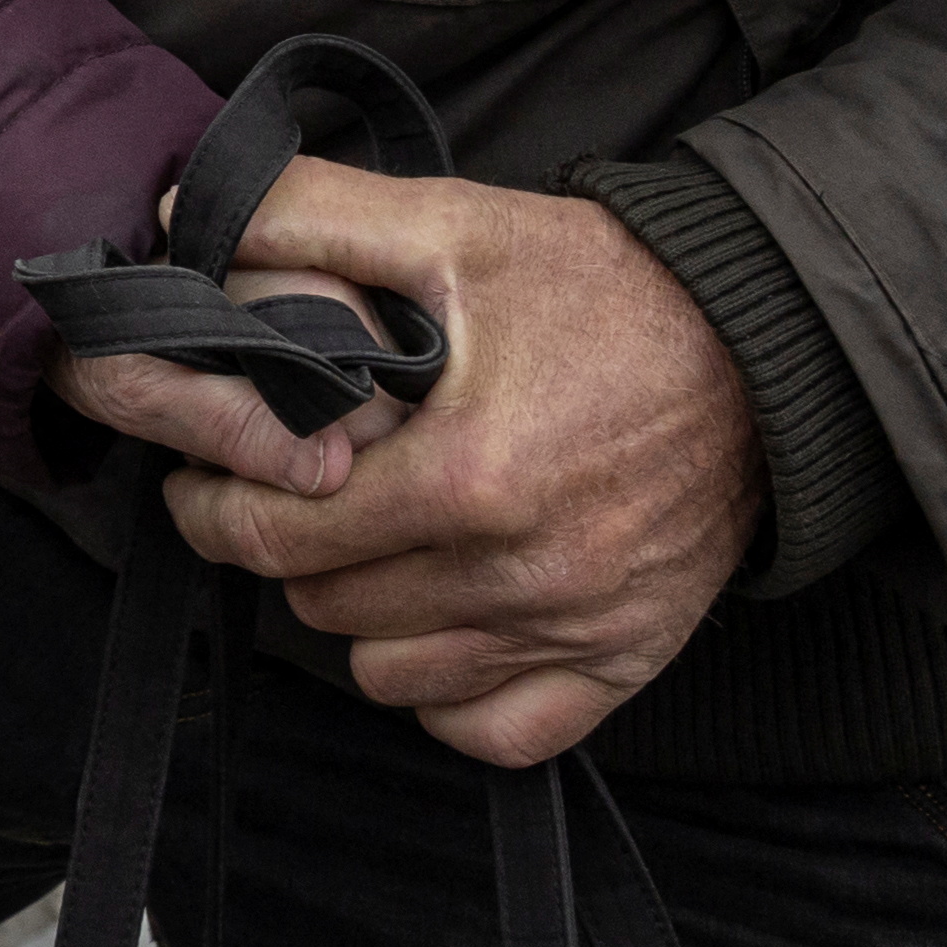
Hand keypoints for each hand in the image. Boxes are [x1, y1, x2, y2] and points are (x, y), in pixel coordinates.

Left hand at [66, 161, 761, 765]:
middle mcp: (523, 573)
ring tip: (367, 546)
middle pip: (324, 606)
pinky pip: (493, 730)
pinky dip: (449, 690)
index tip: (207, 476)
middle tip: (293, 498)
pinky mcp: (627, 661)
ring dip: (359, 618)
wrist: (760, 344)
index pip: (274, 535)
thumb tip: (186, 216)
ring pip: (392, 674)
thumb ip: (307, 216)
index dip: (214, 505)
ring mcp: (577, 628)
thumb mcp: (450, 223)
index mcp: (467, 477)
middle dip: (286, 551)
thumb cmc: (600, 284)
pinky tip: (440, 619)